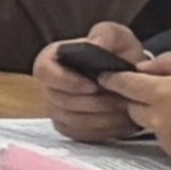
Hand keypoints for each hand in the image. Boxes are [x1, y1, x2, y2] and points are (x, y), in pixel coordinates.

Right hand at [36, 26, 147, 142]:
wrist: (126, 75)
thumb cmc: (116, 53)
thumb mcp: (116, 36)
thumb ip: (106, 35)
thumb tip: (96, 44)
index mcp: (50, 61)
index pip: (44, 72)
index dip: (66, 81)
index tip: (93, 86)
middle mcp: (48, 87)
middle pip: (59, 101)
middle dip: (93, 103)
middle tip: (120, 100)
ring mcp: (56, 108)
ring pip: (71, 120)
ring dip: (101, 118)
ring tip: (125, 111)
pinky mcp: (69, 127)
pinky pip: (79, 135)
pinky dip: (102, 131)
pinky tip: (121, 122)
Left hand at [105, 53, 170, 169]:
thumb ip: (168, 64)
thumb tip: (141, 68)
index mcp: (163, 95)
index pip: (122, 85)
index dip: (113, 78)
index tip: (108, 75)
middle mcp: (159, 121)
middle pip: (131, 107)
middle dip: (138, 98)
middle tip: (161, 91)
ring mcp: (167, 142)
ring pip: (148, 125)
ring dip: (157, 116)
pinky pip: (166, 141)